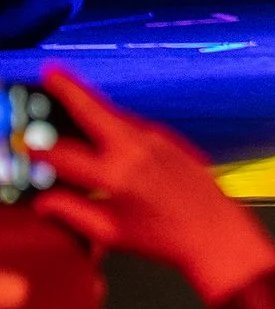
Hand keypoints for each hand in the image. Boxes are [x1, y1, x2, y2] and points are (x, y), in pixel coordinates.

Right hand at [32, 69, 274, 307]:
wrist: (214, 230)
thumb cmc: (163, 237)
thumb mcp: (109, 232)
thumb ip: (71, 212)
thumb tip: (43, 200)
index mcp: (116, 174)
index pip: (64, 156)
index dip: (39, 151)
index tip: (26, 146)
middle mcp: (136, 149)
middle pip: (95, 110)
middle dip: (69, 89)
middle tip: (50, 70)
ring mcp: (157, 139)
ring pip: (115, 113)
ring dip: (91, 101)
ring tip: (66, 84)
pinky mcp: (171, 139)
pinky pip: (133, 123)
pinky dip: (112, 118)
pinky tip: (102, 122)